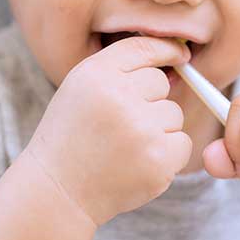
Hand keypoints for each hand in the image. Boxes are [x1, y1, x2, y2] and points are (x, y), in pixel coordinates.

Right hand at [24, 37, 192, 226]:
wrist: (57, 191)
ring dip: (158, 130)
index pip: (143, 48)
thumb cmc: (71, 136)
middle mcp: (119, 97)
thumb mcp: (81, 88)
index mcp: (96, 74)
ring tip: (124, 147)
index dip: (166, 49)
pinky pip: (183, 143)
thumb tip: (178, 58)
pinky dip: (168, 155)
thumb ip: (122, 68)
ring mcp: (141, 130)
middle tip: (120, 126)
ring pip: (173, 114)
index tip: (179, 55)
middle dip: (149, 101)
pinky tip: (137, 164)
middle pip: (161, 82)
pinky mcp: (158, 160)